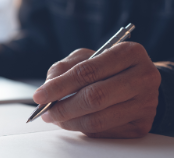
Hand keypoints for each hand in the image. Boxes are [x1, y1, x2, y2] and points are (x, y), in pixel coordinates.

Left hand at [33, 42, 160, 137]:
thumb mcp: (85, 57)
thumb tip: (47, 89)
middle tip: (46, 112)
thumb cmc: (107, 67)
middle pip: (94, 97)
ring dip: (70, 122)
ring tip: (56, 118)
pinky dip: (83, 129)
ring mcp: (146, 103)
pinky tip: (75, 121)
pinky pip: (104, 132)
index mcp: (128, 53)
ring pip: (98, 120)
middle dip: (63, 108)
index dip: (60, 86)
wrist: (139, 82)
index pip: (88, 71)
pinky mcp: (142, 124)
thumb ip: (63, 69)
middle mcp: (143, 77)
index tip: (39, 95)